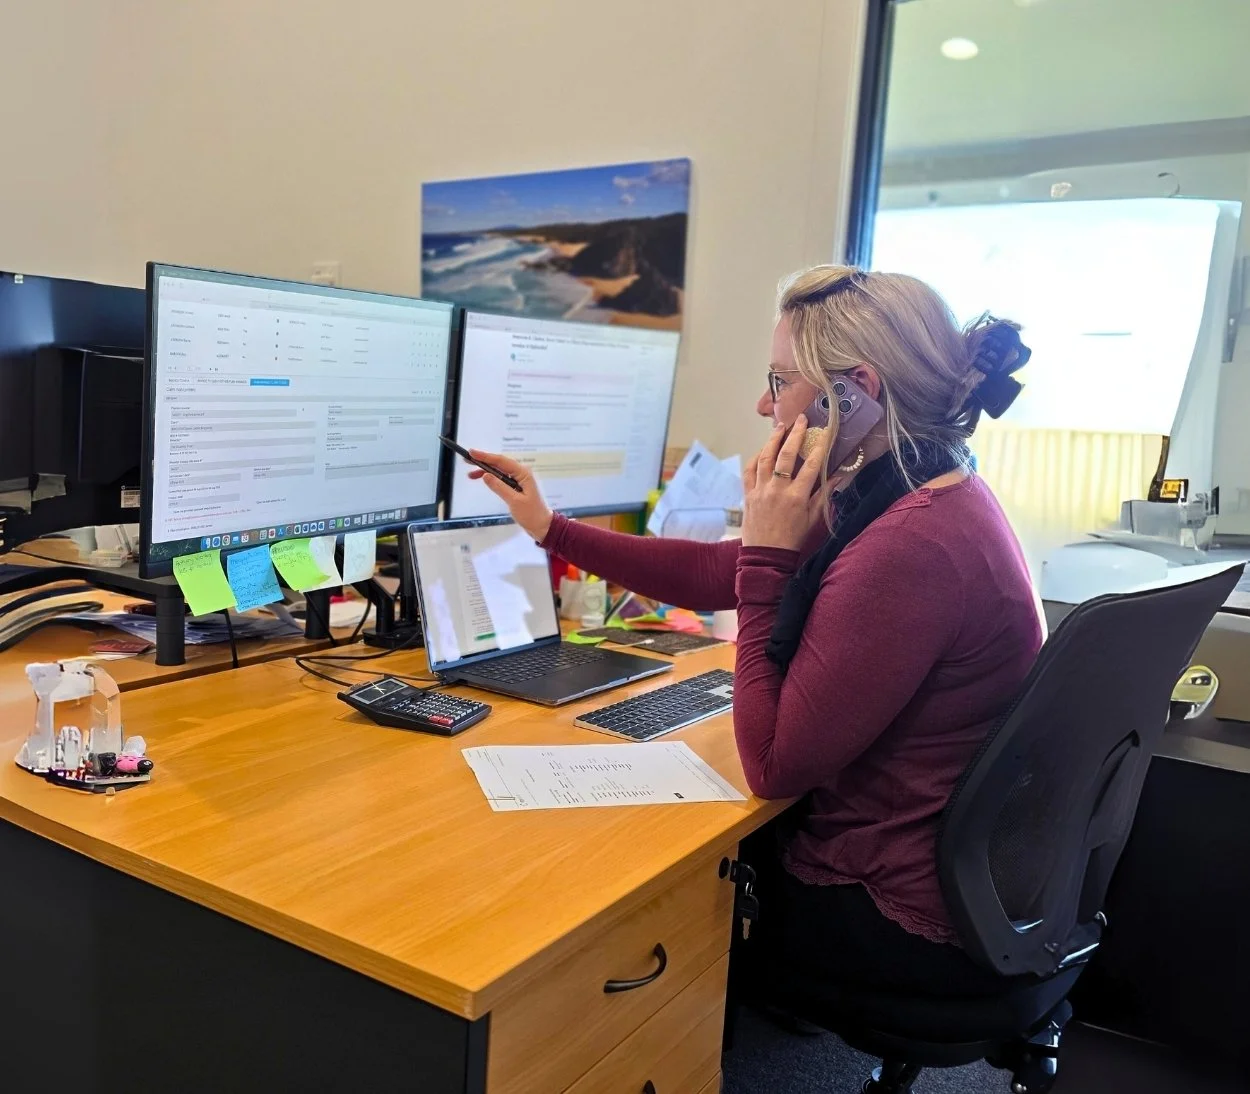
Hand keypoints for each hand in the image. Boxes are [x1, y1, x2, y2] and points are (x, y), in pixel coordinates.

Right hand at [467, 450, 553, 541]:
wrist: (542, 525)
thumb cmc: (531, 514)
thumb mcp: (514, 501)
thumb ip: (500, 487)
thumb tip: (485, 475)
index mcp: (523, 473)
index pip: (502, 461)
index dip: (486, 456)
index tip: (472, 453)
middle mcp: (521, 473)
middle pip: (500, 463)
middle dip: (484, 461)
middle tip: (467, 459)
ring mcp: (519, 479)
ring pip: (500, 470)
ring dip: (486, 470)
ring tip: (470, 473)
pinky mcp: (516, 486)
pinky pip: (502, 478)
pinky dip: (492, 478)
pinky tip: (482, 478)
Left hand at [741, 415, 830, 549]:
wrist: (766, 556)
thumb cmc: (793, 538)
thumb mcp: (813, 518)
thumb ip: (824, 495)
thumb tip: (839, 476)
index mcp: (797, 497)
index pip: (812, 465)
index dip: (820, 446)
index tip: (826, 431)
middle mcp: (777, 490)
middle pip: (786, 455)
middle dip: (795, 434)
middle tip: (800, 419)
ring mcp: (760, 490)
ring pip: (765, 458)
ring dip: (773, 439)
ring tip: (780, 427)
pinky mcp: (748, 494)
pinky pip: (750, 470)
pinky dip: (756, 457)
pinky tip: (763, 449)